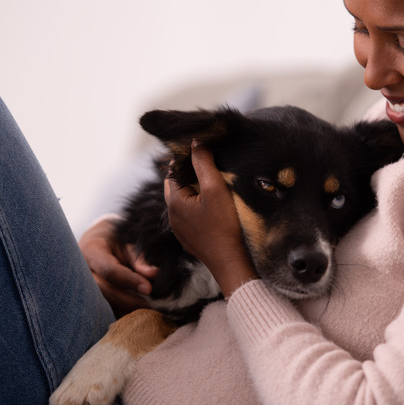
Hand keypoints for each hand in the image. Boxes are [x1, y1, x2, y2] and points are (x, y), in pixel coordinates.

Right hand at [79, 214, 158, 315]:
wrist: (97, 243)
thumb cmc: (115, 241)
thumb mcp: (127, 243)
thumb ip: (139, 259)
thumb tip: (154, 274)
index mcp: (91, 250)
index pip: (109, 269)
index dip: (130, 280)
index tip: (149, 289)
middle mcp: (81, 271)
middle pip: (103, 291)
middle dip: (128, 301)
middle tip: (151, 307)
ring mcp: (80, 287)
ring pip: (100, 305)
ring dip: (124, 311)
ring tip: (147, 313)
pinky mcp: (85, 300)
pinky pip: (100, 311)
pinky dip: (119, 314)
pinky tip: (135, 317)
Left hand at [164, 141, 256, 296]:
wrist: (231, 262)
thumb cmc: (224, 225)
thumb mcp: (215, 188)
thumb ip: (203, 162)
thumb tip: (195, 141)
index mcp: (174, 201)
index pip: (173, 171)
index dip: (186, 160)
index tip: (201, 153)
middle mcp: (172, 216)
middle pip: (176, 186)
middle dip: (188, 175)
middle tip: (207, 167)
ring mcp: (180, 230)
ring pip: (183, 202)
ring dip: (193, 192)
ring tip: (211, 185)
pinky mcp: (190, 240)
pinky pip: (190, 217)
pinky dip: (197, 208)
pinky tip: (213, 208)